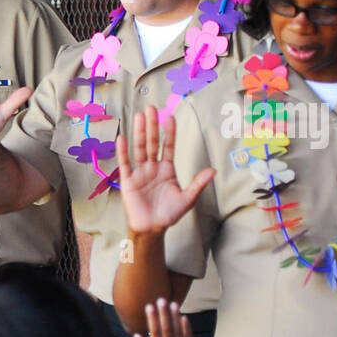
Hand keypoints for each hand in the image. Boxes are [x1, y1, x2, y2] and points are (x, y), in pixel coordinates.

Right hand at [115, 107, 214, 236]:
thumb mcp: (187, 198)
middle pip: (152, 143)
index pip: (168, 147)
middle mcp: (152, 168)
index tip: (170, 118)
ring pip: (139, 149)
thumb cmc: (168, 214)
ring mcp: (139, 173)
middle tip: (152, 108)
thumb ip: (198, 183)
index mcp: (166, 170)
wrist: (151, 228)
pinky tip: (123, 138)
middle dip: (152, 126)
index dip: (170, 133)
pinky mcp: (128, 181)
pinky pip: (125, 164)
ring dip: (139, 132)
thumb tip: (213, 171)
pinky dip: (123, 151)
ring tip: (139, 116)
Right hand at [133, 297, 194, 336]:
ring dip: (175, 316)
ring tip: (173, 303)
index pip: (155, 331)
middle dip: (164, 312)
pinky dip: (186, 327)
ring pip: (178, 330)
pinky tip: (183, 317)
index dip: (152, 318)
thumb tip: (137, 336)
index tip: (149, 306)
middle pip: (167, 327)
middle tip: (161, 299)